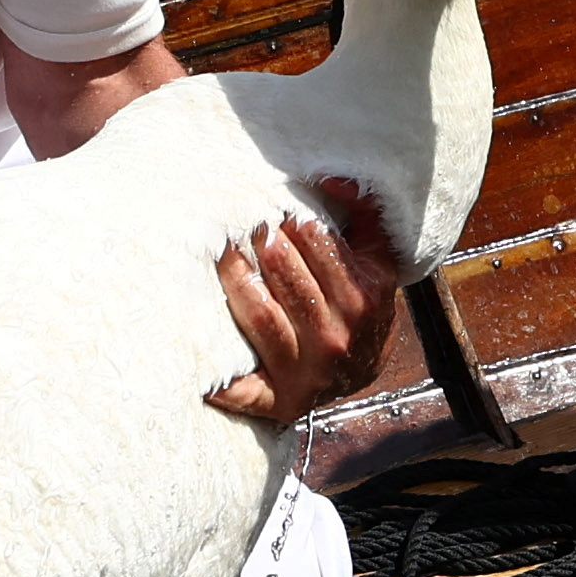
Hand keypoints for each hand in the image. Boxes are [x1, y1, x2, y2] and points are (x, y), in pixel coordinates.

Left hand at [206, 178, 406, 425]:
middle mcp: (336, 336)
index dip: (290, 222)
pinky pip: (246, 390)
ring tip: (218, 250)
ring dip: (232, 279)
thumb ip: (363, 212)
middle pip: (285, 277)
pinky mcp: (280, 400)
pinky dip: (222, 383)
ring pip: (259, 316)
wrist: (364, 370)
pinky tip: (198, 362)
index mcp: (362, 297)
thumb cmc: (361, 304)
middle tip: (238, 222)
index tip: (271, 209)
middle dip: (258, 243)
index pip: (318, 245)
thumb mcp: (377, 258)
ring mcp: (307, 371)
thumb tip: (329, 177)